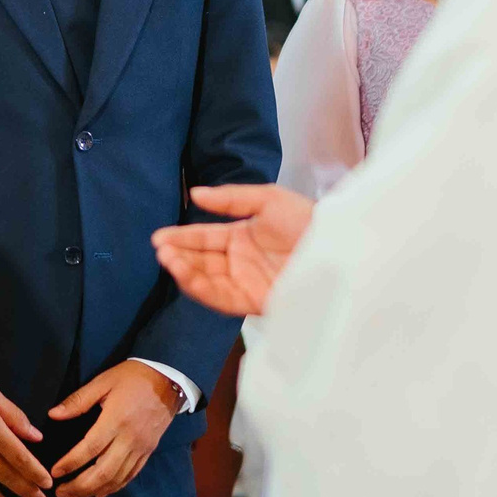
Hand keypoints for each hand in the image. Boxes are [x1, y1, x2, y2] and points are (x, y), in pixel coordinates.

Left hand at [46, 360, 181, 496]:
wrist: (168, 379)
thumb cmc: (132, 378)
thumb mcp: (102, 382)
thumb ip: (78, 400)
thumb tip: (53, 415)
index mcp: (116, 420)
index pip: (90, 448)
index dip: (71, 463)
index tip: (54, 472)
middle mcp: (129, 438)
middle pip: (103, 471)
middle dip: (80, 486)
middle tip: (60, 492)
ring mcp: (141, 448)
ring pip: (117, 478)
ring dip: (93, 490)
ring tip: (73, 496)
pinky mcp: (148, 452)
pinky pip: (130, 475)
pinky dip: (114, 487)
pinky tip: (99, 493)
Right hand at [151, 184, 315, 316]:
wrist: (338, 248)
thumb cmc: (307, 220)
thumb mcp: (268, 199)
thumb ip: (230, 199)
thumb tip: (194, 195)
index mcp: (242, 238)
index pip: (204, 239)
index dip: (181, 238)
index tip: (159, 237)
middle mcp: (240, 262)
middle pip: (201, 262)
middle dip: (179, 256)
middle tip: (161, 250)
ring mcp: (246, 283)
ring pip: (207, 281)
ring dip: (185, 272)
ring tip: (169, 260)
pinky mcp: (254, 302)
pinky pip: (221, 298)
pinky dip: (201, 289)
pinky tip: (187, 276)